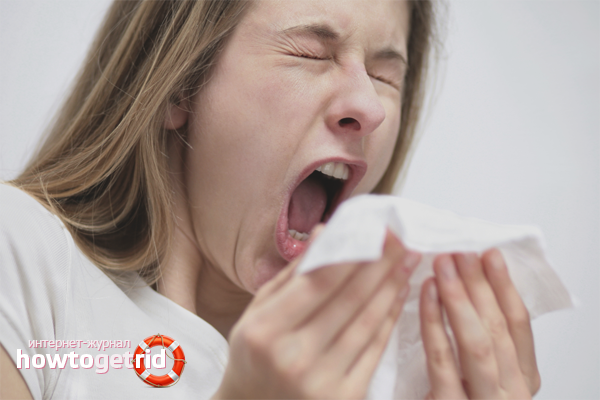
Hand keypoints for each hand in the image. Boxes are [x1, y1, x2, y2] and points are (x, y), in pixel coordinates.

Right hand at [213, 230, 420, 398]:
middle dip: (381, 264)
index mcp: (265, 331)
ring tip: (408, 261)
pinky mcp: (344, 398)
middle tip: (403, 238)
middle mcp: (293, 358)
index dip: (353, 253)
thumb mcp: (258, 312)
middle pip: (349, 299)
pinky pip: (375, 350)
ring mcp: (320, 382)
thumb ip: (292, 275)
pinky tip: (398, 295)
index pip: (318, 282)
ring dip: (392, 287)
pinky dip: (389, 319)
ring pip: (367, 323)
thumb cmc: (255, 356)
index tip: (376, 231)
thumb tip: (324, 233)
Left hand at [420, 250, 540, 399]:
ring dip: (459, 296)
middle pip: (498, 327)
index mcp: (522, 378)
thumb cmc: (462, 399)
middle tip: (462, 250)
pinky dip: (434, 322)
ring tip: (443, 263)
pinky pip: (442, 359)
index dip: (504, 286)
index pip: (519, 324)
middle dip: (479, 284)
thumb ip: (483, 339)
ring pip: (475, 341)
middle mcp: (511, 391)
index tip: (490, 254)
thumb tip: (470, 285)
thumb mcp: (481, 374)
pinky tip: (427, 294)